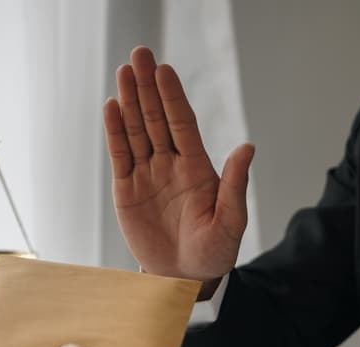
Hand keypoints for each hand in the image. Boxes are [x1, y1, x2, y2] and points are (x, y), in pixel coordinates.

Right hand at [103, 46, 254, 297]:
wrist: (185, 278)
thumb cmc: (214, 253)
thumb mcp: (231, 222)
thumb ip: (234, 185)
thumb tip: (247, 148)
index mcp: (197, 168)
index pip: (182, 124)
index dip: (173, 97)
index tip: (165, 70)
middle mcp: (171, 165)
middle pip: (156, 119)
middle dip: (148, 87)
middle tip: (140, 54)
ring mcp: (147, 175)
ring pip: (136, 131)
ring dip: (129, 102)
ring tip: (123, 72)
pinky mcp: (127, 191)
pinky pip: (120, 156)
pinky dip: (115, 133)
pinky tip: (111, 108)